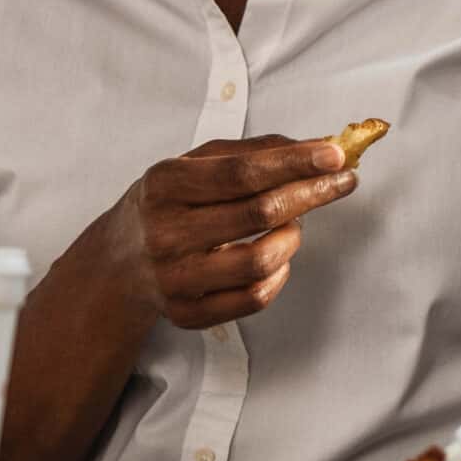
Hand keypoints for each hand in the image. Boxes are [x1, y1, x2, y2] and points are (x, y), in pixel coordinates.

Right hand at [99, 135, 354, 330]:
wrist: (118, 261)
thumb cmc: (169, 203)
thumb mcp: (194, 164)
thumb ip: (251, 151)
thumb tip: (314, 147)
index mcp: (165, 185)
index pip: (240, 173)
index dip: (294, 163)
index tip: (335, 154)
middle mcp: (165, 233)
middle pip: (257, 214)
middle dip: (312, 193)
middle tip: (342, 181)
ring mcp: (174, 278)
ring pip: (260, 261)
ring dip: (295, 236)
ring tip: (297, 222)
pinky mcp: (187, 313)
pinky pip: (254, 298)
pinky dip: (280, 274)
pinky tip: (279, 257)